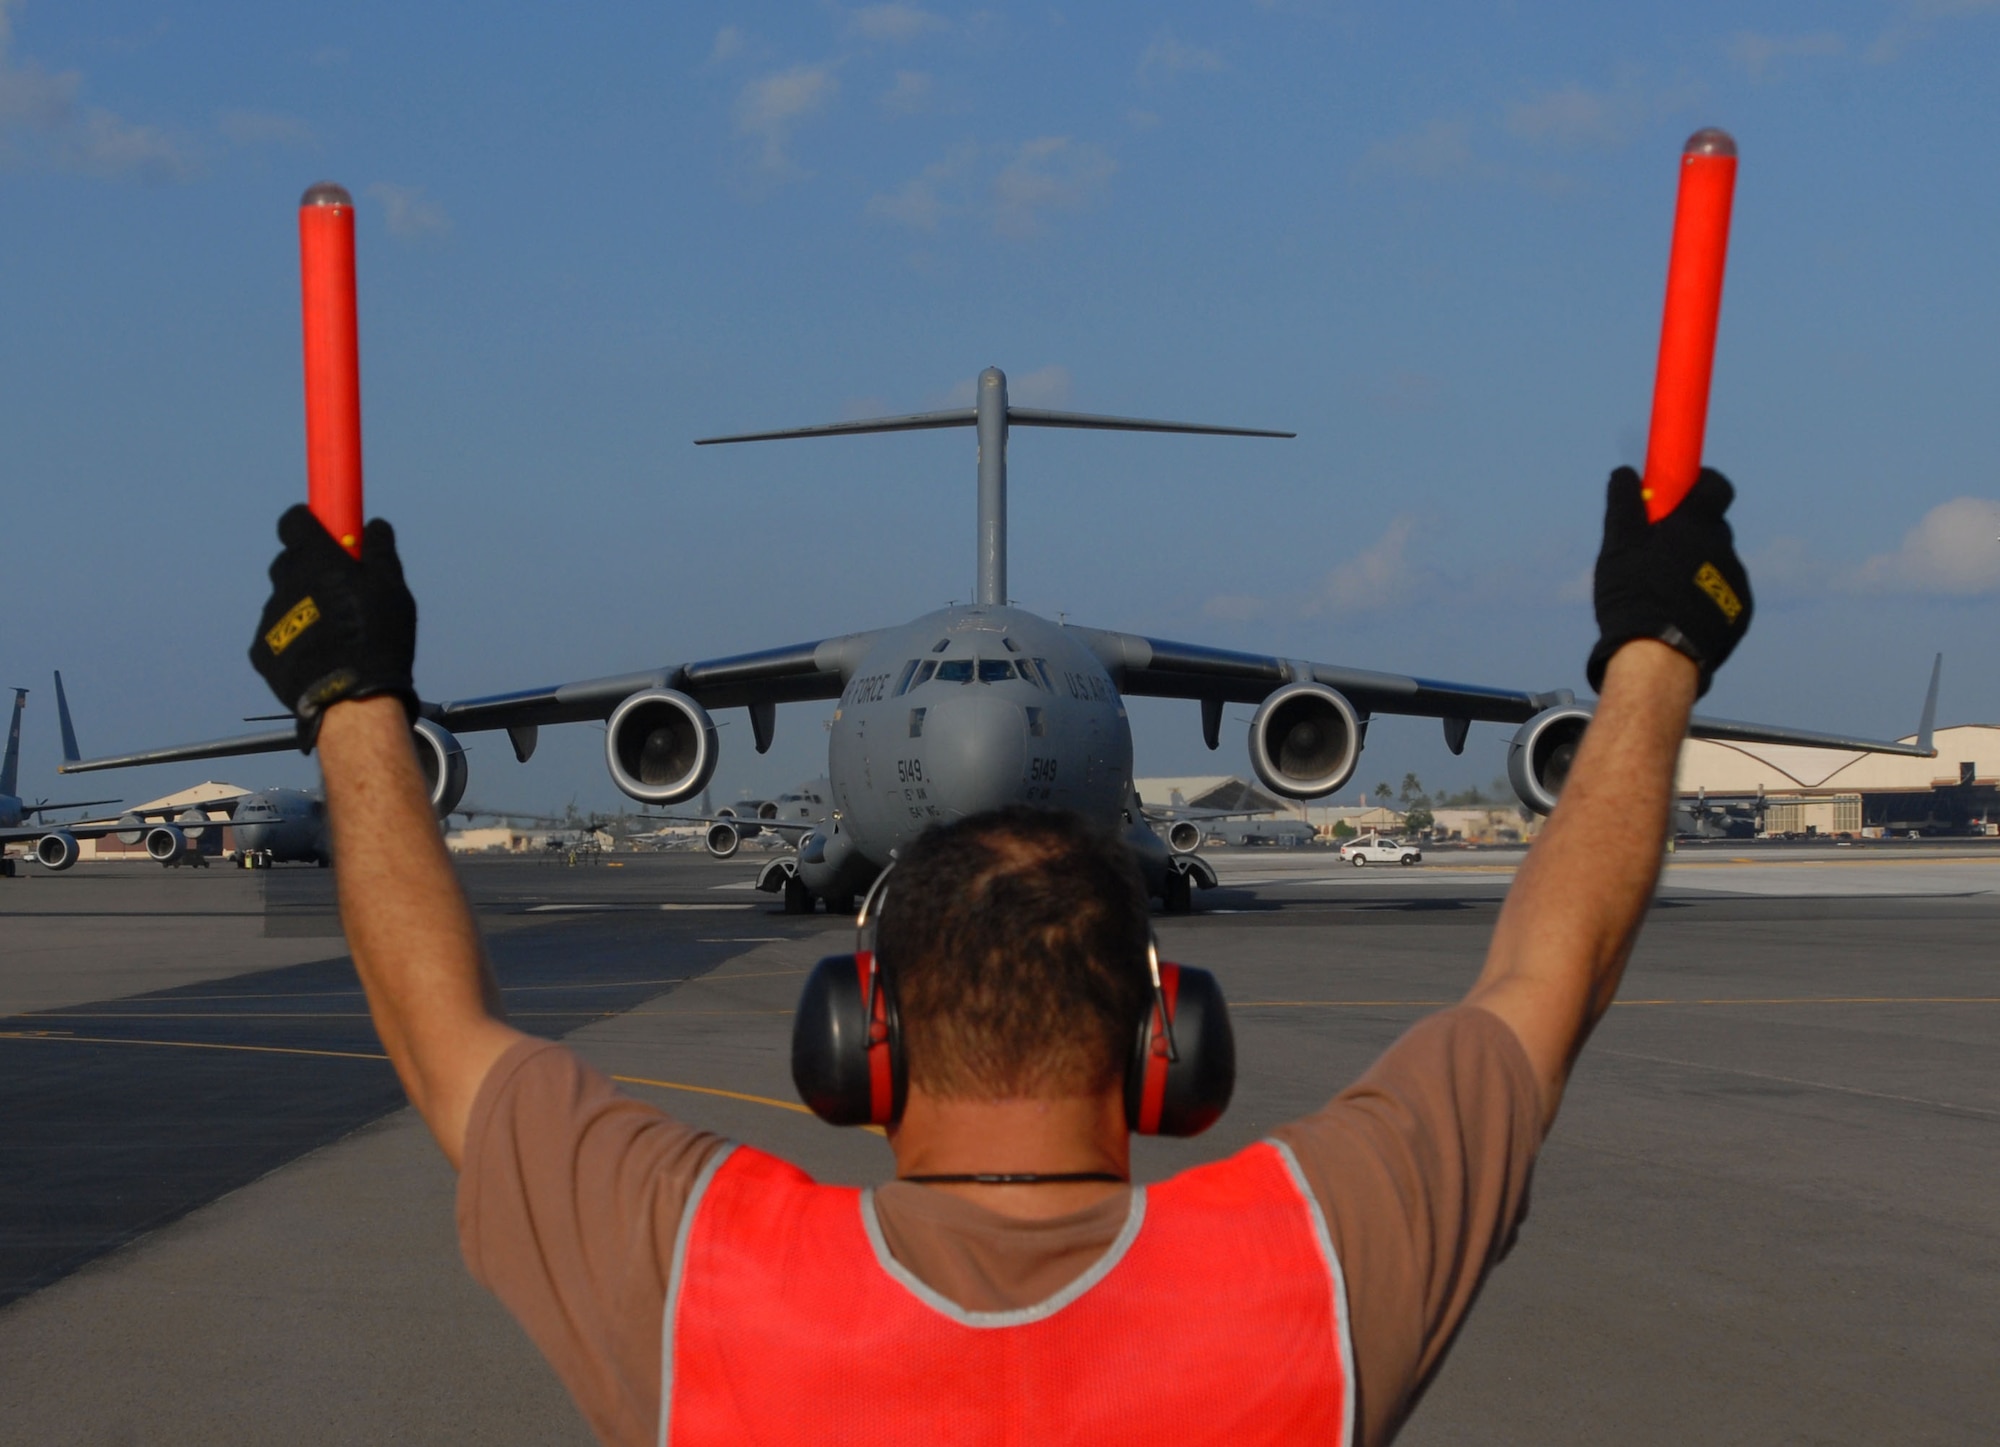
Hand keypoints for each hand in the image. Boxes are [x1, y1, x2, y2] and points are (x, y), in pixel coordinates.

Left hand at [248, 505, 417, 750]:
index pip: (293, 521)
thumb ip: (379, 551)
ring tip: (335, 634)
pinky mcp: (261, 651)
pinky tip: (320, 656)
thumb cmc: (377, 635)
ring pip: (284, 600)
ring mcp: (269, 617)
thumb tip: (374, 525)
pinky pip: (277, 634)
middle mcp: (284, 582)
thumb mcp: (391, 587)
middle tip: (338, 587)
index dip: (308, 523)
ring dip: (304, 606)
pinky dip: (295, 638)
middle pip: (289, 561)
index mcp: (314, 559)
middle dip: (309, 567)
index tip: (325, 531)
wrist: (351, 697)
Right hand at [1586, 467, 1751, 697]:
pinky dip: (1704, 597)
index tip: (1678, 492)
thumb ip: (1624, 505)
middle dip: (1689, 532)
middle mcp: (1725, 547)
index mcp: (1698, 524)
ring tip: (1663, 593)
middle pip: (1712, 527)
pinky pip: (1722, 594)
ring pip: (1716, 562)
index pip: (1715, 485)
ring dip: (1696, 568)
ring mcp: (1737, 581)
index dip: (1699, 484)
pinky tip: (1678, 615)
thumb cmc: (1634, 594)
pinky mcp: (1740, 613)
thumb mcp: (1619, 545)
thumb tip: (1625, 473)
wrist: (1660, 655)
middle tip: (1657, 551)